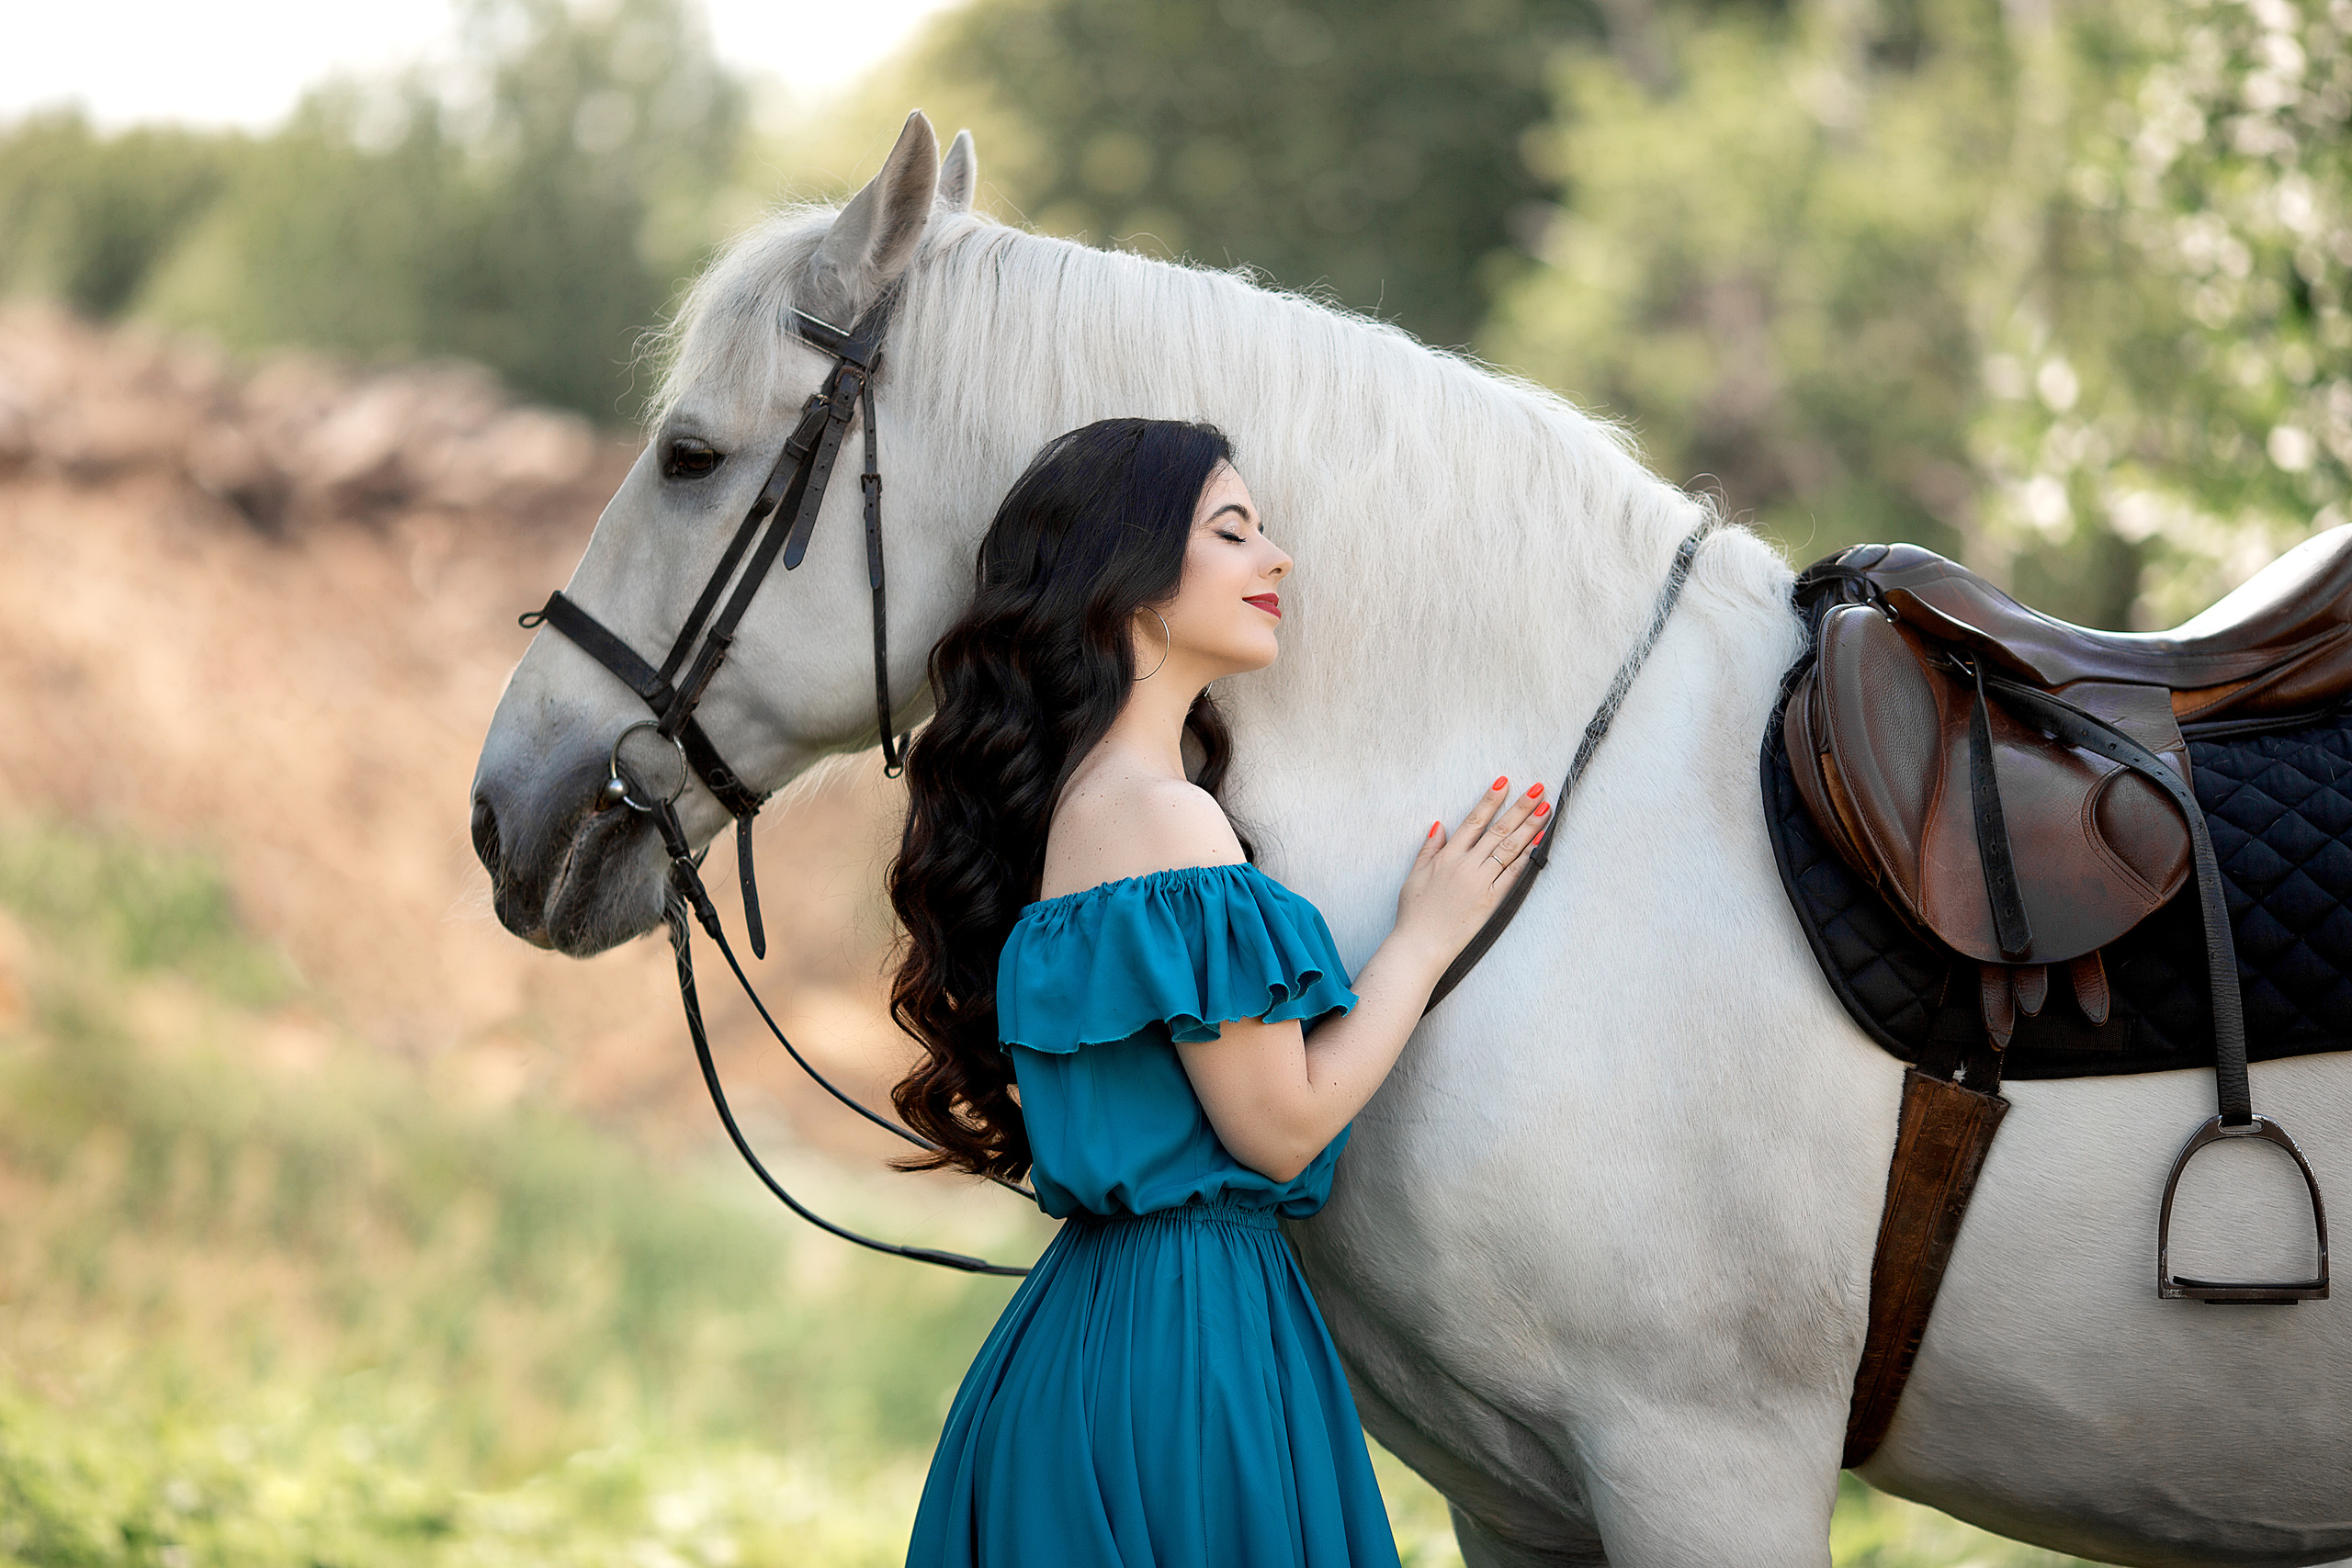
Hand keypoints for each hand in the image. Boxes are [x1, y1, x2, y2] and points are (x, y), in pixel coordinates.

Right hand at [1392, 777, 1547, 973]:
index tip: (1504, 782)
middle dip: (1520, 807)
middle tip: (1538, 789)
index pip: (1473, 821)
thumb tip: (1440, 825)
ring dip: (1529, 827)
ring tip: (1545, 809)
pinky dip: (1526, 857)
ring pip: (1509, 848)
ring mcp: (1481, 883)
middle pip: (1498, 830)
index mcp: (1447, 857)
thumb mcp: (1415, 875)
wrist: (1421, 945)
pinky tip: (1538, 843)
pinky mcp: (1491, 901)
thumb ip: (1429, 849)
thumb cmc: (1415, 913)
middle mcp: (1466, 866)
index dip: (1490, 800)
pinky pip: (1512, 875)